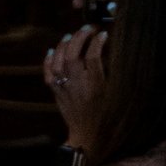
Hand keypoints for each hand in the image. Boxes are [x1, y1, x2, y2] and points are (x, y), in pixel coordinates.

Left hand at [40, 27, 111, 154]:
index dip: (97, 42)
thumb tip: (110, 55)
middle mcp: (79, 85)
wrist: (88, 136)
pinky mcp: (56, 93)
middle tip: (88, 29)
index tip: (103, 34)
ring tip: (71, 36)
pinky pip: (48, 73)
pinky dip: (48, 60)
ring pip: (59, 62)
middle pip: (74, 55)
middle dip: (80, 37)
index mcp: (96, 86)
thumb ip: (114, 76)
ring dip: (64, 45)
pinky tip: (52, 51)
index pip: (94, 57)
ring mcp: (65, 88)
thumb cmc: (107, 117)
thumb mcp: (117, 97)